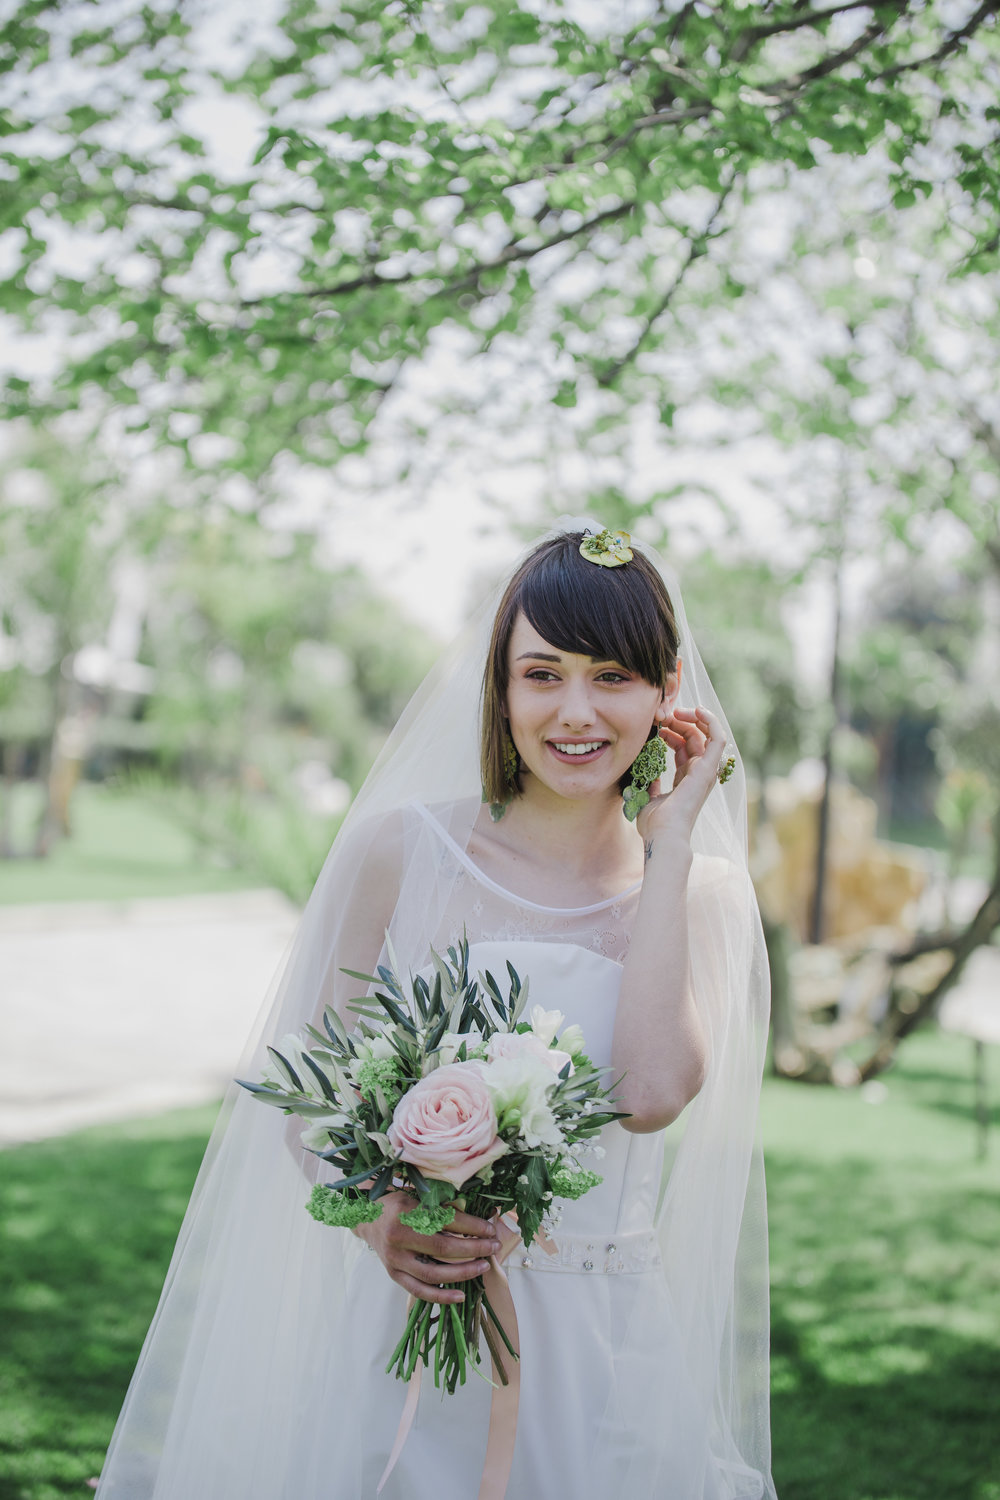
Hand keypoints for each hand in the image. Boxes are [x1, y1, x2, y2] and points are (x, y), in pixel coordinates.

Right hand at [355, 1191, 501, 1304]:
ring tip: (484, 1267)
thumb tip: (480, 1219)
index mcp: (406, 1212)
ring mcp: (395, 1260)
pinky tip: (461, 1296)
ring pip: (433, 1273)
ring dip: (462, 1273)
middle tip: (493, 1248)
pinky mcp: (394, 1275)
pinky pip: (420, 1291)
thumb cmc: (398, 1204)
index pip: (447, 1221)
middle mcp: (398, 1237)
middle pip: (442, 1248)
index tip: (491, 1229)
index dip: (472, 1226)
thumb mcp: (418, 1197)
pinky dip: (441, 1296)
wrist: (367, 1218)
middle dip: (473, 1249)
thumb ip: (443, 1207)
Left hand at [635, 706, 726, 844]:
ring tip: (673, 712)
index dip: (672, 732)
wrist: (663, 835)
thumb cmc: (655, 824)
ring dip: (691, 718)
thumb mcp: (647, 798)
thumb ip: (649, 783)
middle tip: (662, 715)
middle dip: (679, 722)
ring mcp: (705, 771)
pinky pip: (718, 738)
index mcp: (686, 779)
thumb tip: (644, 772)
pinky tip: (698, 710)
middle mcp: (699, 773)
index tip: (655, 725)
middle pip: (694, 738)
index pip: (684, 748)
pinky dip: (711, 721)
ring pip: (705, 735)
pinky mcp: (709, 768)